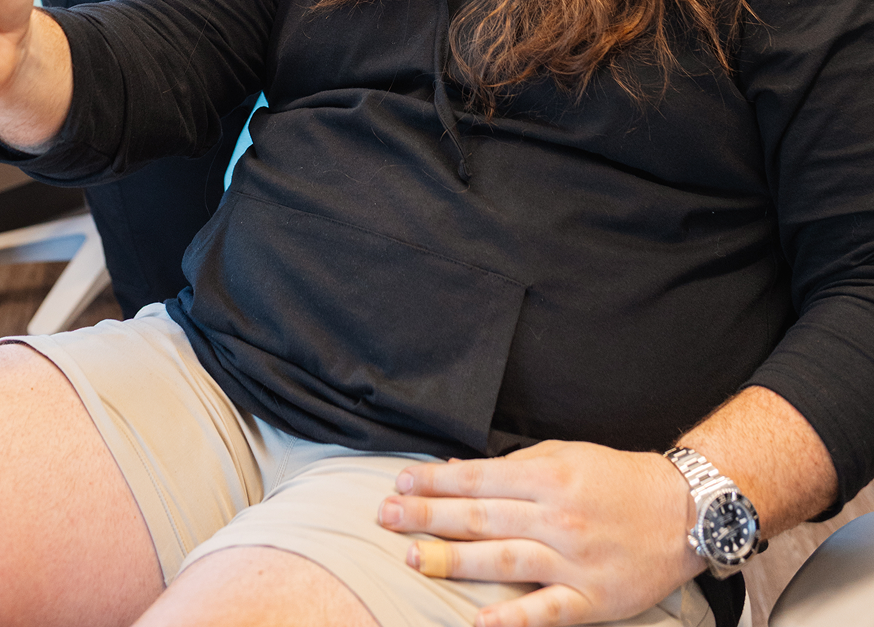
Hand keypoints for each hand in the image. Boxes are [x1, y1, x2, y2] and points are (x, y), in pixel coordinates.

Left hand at [377, 441, 700, 626]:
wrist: (682, 512)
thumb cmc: (617, 479)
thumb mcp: (565, 455)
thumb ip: (514, 466)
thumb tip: (459, 473)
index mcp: (548, 476)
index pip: (478, 479)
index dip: (436, 482)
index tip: (400, 483)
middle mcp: (556, 517)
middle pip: (480, 518)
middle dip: (428, 517)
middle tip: (384, 517)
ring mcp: (573, 561)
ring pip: (502, 561)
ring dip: (452, 560)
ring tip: (411, 558)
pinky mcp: (591, 600)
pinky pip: (545, 610)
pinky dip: (511, 617)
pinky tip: (478, 620)